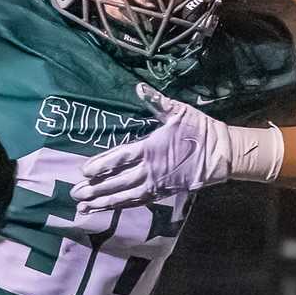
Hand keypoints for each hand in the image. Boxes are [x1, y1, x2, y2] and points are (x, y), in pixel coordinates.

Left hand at [72, 83, 281, 212]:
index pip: (121, 157)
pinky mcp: (162, 192)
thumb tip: (139, 86)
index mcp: (151, 148)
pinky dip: (120, 205)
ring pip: (125, 196)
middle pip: (118, 181)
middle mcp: (150, 170)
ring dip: (104, 202)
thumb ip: (156, 102)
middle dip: (96, 188)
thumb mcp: (178, 111)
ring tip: (84, 207)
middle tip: (76, 194)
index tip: (84, 170)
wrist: (220, 155)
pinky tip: (108, 208)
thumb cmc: (198, 130)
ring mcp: (156, 184)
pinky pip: (137, 201)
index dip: (102, 164)